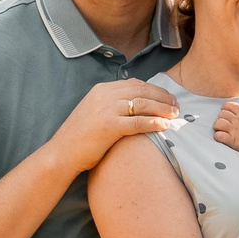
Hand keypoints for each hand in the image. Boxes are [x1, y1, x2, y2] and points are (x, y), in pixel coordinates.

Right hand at [55, 79, 179, 173]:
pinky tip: (165, 126)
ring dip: (163, 109)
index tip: (167, 98)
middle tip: (176, 106)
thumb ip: (112, 106)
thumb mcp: (94, 113)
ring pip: (143, 104)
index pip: (135, 84)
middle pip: (142, 90)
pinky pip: (138, 122)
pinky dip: (154, 123)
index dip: (155, 90)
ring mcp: (106, 109)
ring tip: (175, 115)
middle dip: (163, 97)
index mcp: (102, 90)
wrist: (61, 153)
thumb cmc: (79, 138)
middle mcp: (105, 95)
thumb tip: (136, 107)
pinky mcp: (109, 126)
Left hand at [213, 99, 238, 156]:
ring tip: (219, 128)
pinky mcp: (232, 140)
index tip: (224, 109)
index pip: (232, 106)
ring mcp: (233, 130)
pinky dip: (218, 136)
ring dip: (217, 126)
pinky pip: (219, 136)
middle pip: (222, 114)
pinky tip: (220, 137)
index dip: (226, 107)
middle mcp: (237, 122)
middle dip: (220, 117)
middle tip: (222, 121)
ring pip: (219, 123)